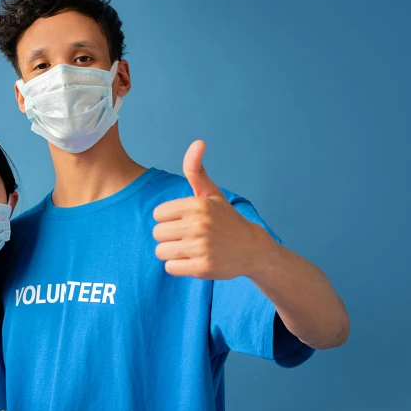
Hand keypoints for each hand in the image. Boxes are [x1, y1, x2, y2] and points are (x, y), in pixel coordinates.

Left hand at [153, 140, 269, 279]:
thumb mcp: (212, 193)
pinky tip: (194, 261)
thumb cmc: (226, 220)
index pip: (158, 215)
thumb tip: (198, 142)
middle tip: (188, 237)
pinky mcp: (203, 267)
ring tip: (190, 249)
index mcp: (197, 205)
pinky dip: (178, 266)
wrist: (253, 249)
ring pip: (161, 251)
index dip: (169, 220)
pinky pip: (170, 268)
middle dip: (169, 237)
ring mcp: (201, 247)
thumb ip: (196, 170)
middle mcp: (199, 224)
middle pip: (157, 234)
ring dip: (172, 253)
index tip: (185, 222)